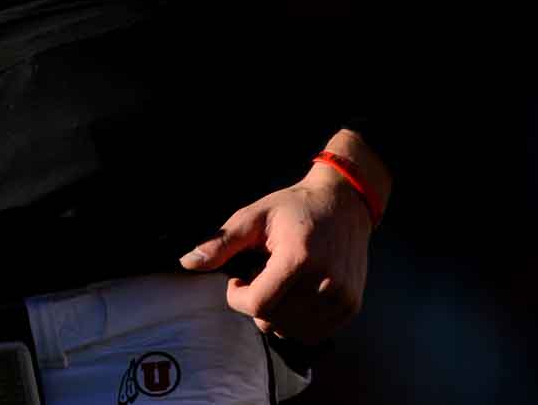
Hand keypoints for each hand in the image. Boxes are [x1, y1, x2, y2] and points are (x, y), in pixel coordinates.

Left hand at [177, 163, 373, 342]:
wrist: (345, 204)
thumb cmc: (295, 208)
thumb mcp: (255, 216)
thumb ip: (221, 242)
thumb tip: (187, 263)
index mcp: (299, 259)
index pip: (257, 305)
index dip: (238, 296)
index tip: (238, 277)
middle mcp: (325, 282)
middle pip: (271, 321)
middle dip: (257, 302)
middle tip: (263, 273)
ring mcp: (342, 298)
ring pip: (290, 331)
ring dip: (277, 313)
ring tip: (283, 281)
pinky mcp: (350, 307)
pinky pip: (311, 333)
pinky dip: (297, 320)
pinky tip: (298, 292)